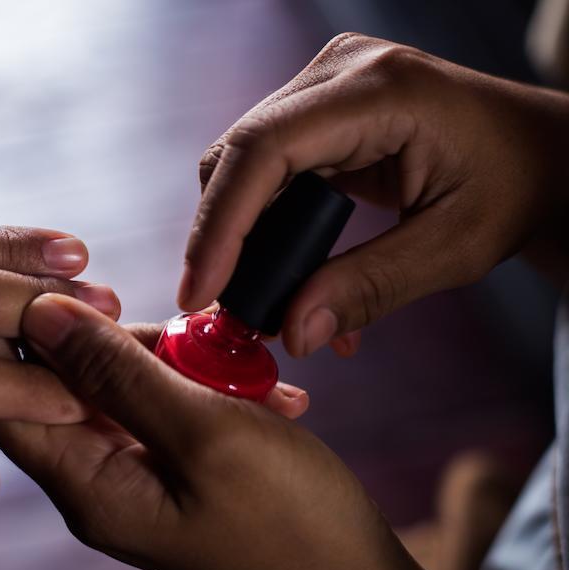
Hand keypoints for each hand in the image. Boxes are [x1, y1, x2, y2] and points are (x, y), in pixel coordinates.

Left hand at [0, 294, 536, 569]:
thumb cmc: (288, 515)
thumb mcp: (203, 431)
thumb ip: (116, 371)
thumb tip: (39, 315)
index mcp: (88, 488)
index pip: (7, 403)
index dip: (0, 336)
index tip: (18, 272)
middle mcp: (98, 484)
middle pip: (63, 387)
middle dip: (104, 337)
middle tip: (152, 310)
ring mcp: (135, 475)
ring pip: (119, 386)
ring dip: (169, 357)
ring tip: (235, 363)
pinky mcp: (170, 466)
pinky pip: (161, 403)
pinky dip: (199, 381)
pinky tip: (256, 386)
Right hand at [180, 33, 568, 357]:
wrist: (538, 153)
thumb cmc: (513, 188)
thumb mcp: (453, 248)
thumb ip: (370, 288)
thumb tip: (292, 333)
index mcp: (380, 91)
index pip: (265, 149)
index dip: (220, 223)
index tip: (198, 292)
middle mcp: (340, 72)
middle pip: (239, 155)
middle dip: (224, 239)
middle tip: (232, 312)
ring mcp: (324, 84)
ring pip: (242, 165)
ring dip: (244, 237)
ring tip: (269, 302)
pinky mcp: (318, 107)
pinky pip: (266, 169)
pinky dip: (267, 225)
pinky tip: (290, 273)